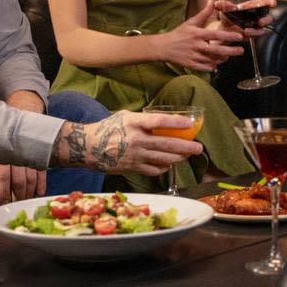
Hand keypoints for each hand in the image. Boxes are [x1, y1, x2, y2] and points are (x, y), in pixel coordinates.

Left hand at [0, 90, 48, 201]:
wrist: (24, 113)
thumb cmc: (4, 134)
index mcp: (4, 154)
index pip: (4, 178)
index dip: (4, 193)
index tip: (3, 203)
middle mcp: (18, 155)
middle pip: (20, 181)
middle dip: (18, 196)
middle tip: (16, 207)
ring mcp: (31, 155)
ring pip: (32, 179)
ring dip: (29, 193)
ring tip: (26, 202)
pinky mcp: (41, 155)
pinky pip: (42, 172)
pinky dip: (42, 184)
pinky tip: (39, 193)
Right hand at [51, 110, 202, 175]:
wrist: (88, 147)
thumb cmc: (107, 128)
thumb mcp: (125, 116)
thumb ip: (143, 119)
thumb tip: (162, 121)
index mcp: (134, 123)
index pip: (160, 121)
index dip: (177, 123)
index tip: (190, 124)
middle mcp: (136, 140)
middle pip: (167, 144)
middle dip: (186, 147)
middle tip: (198, 148)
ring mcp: (134, 156)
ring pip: (163, 159)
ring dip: (178, 158)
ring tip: (187, 156)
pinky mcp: (132, 168)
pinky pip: (153, 170)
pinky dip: (163, 168)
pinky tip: (169, 165)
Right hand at [157, 0, 244, 70]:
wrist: (164, 47)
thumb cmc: (179, 34)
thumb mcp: (191, 22)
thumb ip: (204, 13)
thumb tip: (212, 1)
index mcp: (198, 34)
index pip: (215, 35)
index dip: (228, 36)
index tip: (239, 37)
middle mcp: (197, 46)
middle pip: (217, 50)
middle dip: (231, 51)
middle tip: (241, 51)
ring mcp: (194, 56)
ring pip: (213, 60)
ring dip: (222, 59)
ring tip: (227, 56)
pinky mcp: (191, 65)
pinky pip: (205, 68)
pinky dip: (212, 67)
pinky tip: (215, 64)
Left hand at [214, 0, 276, 37]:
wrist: (222, 30)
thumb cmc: (226, 16)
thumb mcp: (224, 9)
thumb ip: (223, 6)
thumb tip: (217, 3)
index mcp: (252, 7)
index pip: (264, 4)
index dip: (269, 3)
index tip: (273, 3)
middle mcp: (256, 17)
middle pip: (267, 18)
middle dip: (266, 19)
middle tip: (260, 21)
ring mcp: (254, 27)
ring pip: (261, 29)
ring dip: (256, 31)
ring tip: (247, 30)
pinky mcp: (251, 36)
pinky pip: (254, 37)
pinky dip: (251, 35)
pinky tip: (244, 34)